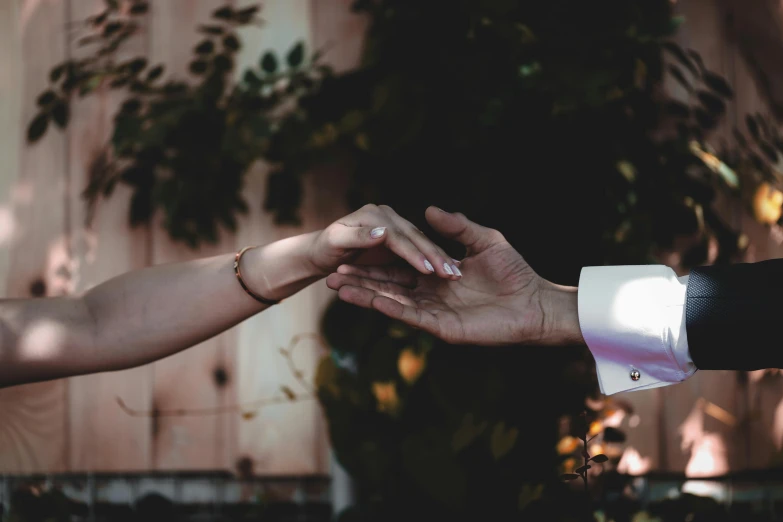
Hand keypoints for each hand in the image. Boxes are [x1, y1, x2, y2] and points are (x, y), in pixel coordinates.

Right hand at [326, 207, 583, 345]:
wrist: (535, 302)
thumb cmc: (515, 272)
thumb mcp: (484, 240)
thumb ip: (456, 227)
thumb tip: (427, 210)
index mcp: (436, 275)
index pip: (398, 268)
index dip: (374, 262)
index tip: (350, 254)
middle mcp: (430, 294)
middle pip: (387, 286)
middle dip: (359, 281)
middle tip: (330, 274)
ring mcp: (434, 311)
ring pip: (392, 301)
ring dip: (365, 295)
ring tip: (337, 287)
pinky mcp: (442, 326)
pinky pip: (410, 315)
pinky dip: (388, 307)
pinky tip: (367, 299)